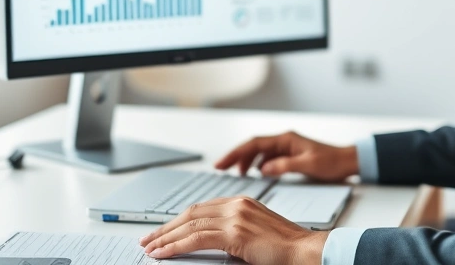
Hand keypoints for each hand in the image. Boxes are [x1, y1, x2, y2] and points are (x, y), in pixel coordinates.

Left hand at [139, 196, 327, 263]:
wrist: (305, 251)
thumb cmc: (286, 248)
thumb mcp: (256, 232)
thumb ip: (234, 231)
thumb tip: (209, 241)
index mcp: (241, 202)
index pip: (201, 208)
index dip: (179, 220)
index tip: (164, 231)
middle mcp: (236, 204)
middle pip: (191, 213)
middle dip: (166, 227)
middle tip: (148, 239)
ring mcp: (235, 217)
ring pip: (189, 225)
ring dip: (166, 238)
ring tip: (150, 248)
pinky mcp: (235, 233)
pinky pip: (196, 238)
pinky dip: (175, 245)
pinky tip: (164, 253)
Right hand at [216, 131, 357, 181]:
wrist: (348, 161)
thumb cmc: (332, 162)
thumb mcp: (308, 165)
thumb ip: (284, 166)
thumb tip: (263, 169)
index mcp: (285, 139)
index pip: (254, 144)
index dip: (236, 153)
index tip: (221, 163)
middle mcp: (284, 141)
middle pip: (253, 146)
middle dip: (236, 156)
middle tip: (220, 168)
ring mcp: (286, 147)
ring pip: (259, 151)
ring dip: (246, 160)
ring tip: (236, 173)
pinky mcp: (290, 155)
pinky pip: (267, 157)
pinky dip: (257, 164)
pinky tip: (255, 172)